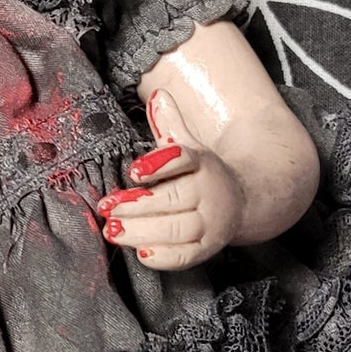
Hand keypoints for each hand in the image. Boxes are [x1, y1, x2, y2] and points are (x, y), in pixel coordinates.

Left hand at [94, 89, 244, 270]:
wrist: (242, 202)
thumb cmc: (201, 173)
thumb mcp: (188, 146)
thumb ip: (170, 125)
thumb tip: (158, 95)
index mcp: (202, 163)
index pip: (182, 160)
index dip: (158, 165)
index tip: (134, 171)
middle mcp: (209, 193)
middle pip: (175, 199)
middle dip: (138, 205)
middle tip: (108, 208)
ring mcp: (210, 223)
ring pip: (178, 230)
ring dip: (143, 231)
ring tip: (113, 230)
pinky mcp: (206, 248)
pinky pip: (186, 256)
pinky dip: (164, 256)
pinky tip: (141, 253)